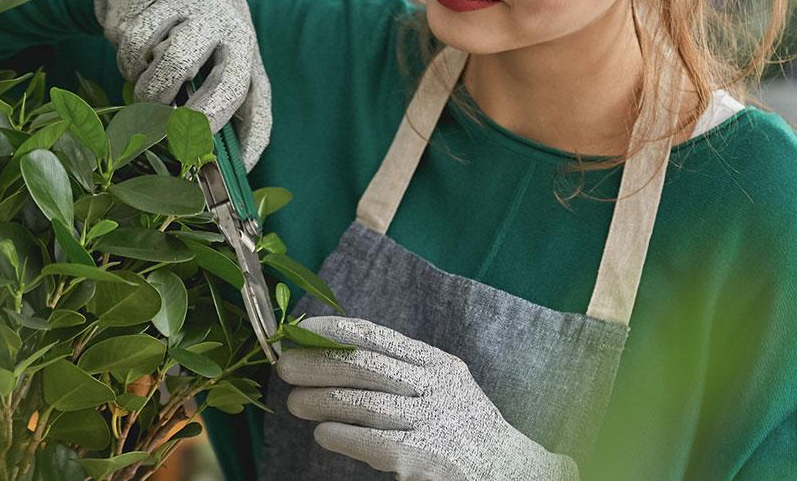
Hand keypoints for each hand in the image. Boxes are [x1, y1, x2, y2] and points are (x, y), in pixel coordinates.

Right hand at [93, 0, 270, 169]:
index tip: (200, 157)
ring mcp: (189, 0)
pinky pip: (128, 37)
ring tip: (149, 85)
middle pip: (184, 69)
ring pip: (154, 57)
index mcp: (246, 50)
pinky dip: (127, 57)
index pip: (246, 96)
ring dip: (143, 85)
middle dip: (164, 104)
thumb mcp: (230, 69)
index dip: (225, 132)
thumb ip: (232, 114)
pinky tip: (138, 53)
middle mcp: (224, 22)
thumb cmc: (210, 40)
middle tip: (159, 120)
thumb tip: (238, 172)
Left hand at [276, 316, 579, 480]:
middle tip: (284, 366)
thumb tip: (338, 359)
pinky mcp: (426, 458)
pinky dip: (342, 435)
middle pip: (366, 366)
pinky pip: (373, 443)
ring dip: (321, 400)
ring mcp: (433, 422)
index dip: (335, 330)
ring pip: (364, 403)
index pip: (379, 337)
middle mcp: (438, 388)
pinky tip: (323, 433)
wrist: (511, 472)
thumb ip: (403, 374)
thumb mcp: (444, 390)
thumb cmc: (465, 431)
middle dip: (319, 363)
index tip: (301, 329)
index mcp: (440, 365)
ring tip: (295, 403)